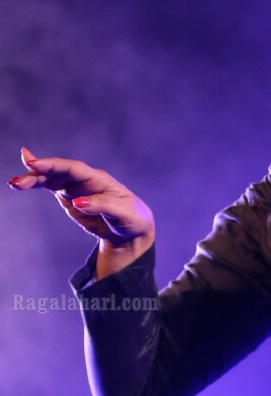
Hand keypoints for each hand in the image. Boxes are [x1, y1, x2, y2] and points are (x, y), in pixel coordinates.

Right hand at [9, 149, 154, 249]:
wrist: (130, 230)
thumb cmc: (131, 218)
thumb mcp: (122, 213)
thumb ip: (101, 205)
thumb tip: (77, 202)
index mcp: (98, 179)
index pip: (73, 168)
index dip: (54, 165)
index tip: (36, 165)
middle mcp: (84, 179)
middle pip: (57, 171)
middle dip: (37, 173)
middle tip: (17, 181)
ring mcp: (74, 187)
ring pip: (49, 178)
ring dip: (32, 179)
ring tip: (14, 184)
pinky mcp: (68, 197)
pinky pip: (48, 186)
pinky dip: (35, 184)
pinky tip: (21, 183)